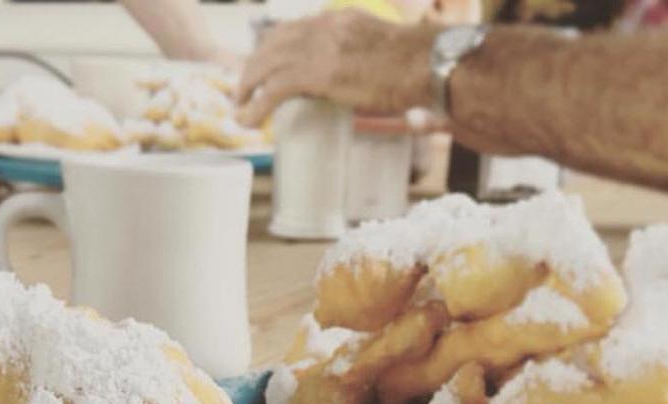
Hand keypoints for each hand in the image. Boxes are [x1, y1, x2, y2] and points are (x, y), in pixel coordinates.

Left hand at [237, 11, 437, 127]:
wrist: (428, 64)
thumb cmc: (420, 67)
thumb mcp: (383, 53)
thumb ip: (365, 61)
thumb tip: (364, 84)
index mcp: (339, 19)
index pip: (293, 29)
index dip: (271, 49)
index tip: (262, 68)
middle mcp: (324, 27)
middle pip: (273, 42)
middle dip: (252, 68)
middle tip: (242, 92)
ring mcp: (320, 49)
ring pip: (266, 64)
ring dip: (247, 88)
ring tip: (239, 110)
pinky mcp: (319, 74)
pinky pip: (275, 89)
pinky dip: (256, 106)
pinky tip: (249, 121)